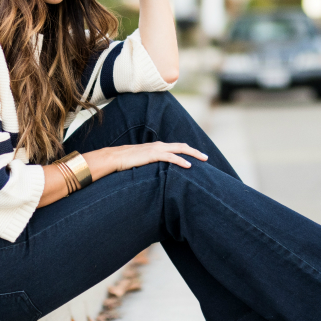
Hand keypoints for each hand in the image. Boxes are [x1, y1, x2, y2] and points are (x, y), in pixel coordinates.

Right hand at [86, 142, 207, 179]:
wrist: (114, 158)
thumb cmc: (125, 162)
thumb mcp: (141, 163)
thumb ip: (150, 166)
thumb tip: (156, 175)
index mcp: (156, 147)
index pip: (176, 147)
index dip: (187, 151)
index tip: (197, 156)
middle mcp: (158, 145)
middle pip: (182, 146)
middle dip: (195, 151)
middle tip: (206, 158)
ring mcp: (156, 149)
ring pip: (180, 149)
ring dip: (193, 154)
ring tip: (203, 160)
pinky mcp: (153, 154)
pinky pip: (171, 157)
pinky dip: (181, 160)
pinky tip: (189, 165)